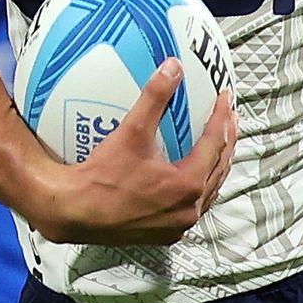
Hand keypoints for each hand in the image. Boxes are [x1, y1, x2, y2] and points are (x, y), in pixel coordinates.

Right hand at [30, 69, 236, 244]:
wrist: (74, 212)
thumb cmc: (100, 178)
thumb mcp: (131, 132)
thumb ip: (154, 97)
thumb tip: (172, 69)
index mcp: (187, 184)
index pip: (214, 144)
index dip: (221, 117)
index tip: (224, 99)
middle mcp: (187, 208)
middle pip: (219, 168)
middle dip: (226, 141)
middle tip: (228, 118)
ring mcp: (177, 224)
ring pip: (208, 191)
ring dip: (216, 166)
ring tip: (217, 146)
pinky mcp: (164, 233)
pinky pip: (190, 207)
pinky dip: (198, 188)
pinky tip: (191, 177)